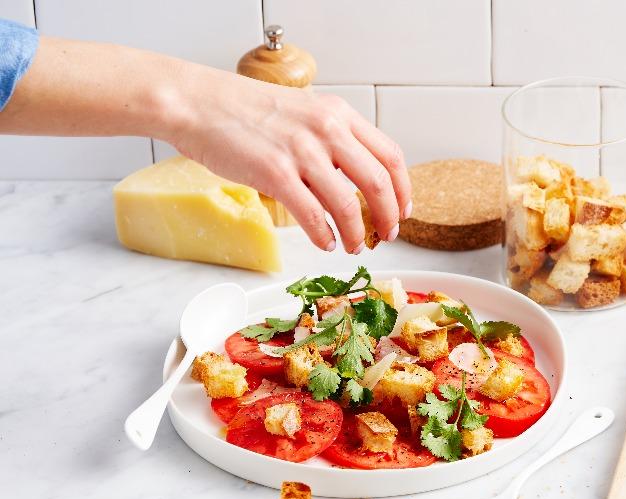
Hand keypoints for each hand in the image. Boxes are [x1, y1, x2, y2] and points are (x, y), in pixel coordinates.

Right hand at [163, 69, 411, 252]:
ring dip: (356, 233)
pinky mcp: (275, 173)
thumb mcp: (304, 110)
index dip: (403, 189)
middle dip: (388, 217)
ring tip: (354, 246)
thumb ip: (332, 137)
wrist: (198, 102)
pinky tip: (326, 243)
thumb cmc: (246, 110)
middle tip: (386, 235)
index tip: (403, 210)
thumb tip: (357, 175)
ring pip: (348, 205)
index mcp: (339, 114)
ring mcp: (302, 151)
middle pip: (378, 183)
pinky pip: (313, 215)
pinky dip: (325, 236)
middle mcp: (327, 129)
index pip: (390, 155)